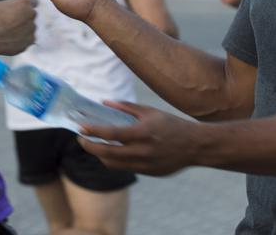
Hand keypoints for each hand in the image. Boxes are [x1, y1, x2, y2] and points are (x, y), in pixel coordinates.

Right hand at [0, 0, 35, 56]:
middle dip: (24, 16)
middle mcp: (31, 15)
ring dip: (24, 28)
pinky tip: (12, 40)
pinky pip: (28, 39)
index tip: (18, 8)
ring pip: (30, 28)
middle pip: (31, 14)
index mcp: (24, 3)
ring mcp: (32, 29)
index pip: (32, 0)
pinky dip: (22, 40)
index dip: (25, 4)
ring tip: (11, 32)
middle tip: (11, 20)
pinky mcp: (29, 42)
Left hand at [78, 101, 198, 176]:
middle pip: (107, 154)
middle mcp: (142, 151)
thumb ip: (126, 108)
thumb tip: (105, 103)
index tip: (81, 127)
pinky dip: (114, 161)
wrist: (195, 146)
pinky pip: (124, 168)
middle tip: (81, 139)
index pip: (110, 134)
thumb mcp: (150, 112)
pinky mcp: (148, 173)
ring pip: (113, 164)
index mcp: (143, 133)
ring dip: (100, 156)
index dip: (93, 131)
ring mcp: (145, 165)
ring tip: (95, 146)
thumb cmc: (172, 125)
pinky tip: (111, 153)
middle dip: (90, 147)